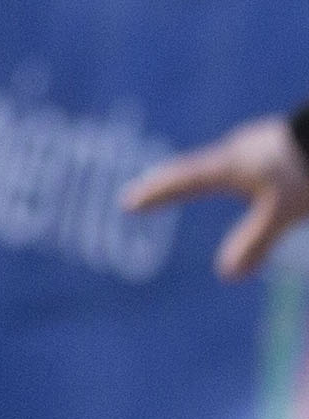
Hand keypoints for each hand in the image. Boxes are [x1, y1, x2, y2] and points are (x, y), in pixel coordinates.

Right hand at [121, 113, 308, 281]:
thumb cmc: (304, 172)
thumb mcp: (283, 213)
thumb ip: (255, 242)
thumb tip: (226, 274)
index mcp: (226, 166)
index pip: (180, 182)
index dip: (155, 195)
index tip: (127, 204)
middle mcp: (233, 152)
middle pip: (191, 169)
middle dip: (168, 183)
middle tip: (145, 192)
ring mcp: (252, 144)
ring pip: (215, 164)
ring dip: (196, 175)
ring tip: (186, 184)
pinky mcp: (272, 143)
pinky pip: (237, 161)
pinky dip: (224, 173)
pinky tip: (239, 175)